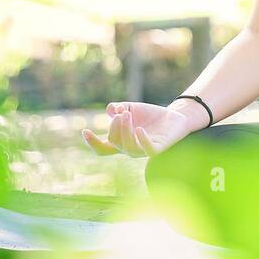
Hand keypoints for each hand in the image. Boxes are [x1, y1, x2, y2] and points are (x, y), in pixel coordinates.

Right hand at [81, 101, 196, 157]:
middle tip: (121, 113)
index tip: (85, 131)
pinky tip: (139, 129)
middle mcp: (130, 148)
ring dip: (125, 130)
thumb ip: (118, 108)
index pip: (103, 149)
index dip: (92, 143)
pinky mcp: (157, 149)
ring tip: (127, 115)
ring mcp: (143, 150)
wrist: (174, 116)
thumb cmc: (150, 115)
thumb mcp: (131, 108)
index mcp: (121, 141)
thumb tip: (111, 110)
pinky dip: (142, 140)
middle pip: (114, 142)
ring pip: (128, 147)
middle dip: (114, 126)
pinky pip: (148, 149)